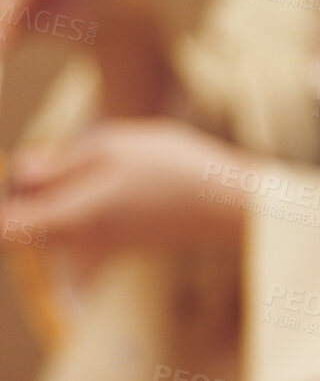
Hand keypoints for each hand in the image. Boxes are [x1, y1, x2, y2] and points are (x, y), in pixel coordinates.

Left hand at [1, 119, 254, 256]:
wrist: (226, 205)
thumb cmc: (173, 168)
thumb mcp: (112, 146)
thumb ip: (59, 162)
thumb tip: (22, 170)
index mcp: (67, 215)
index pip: (4, 227)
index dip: (4, 201)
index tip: (18, 178)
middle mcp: (75, 239)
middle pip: (21, 228)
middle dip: (24, 195)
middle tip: (48, 161)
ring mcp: (97, 244)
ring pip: (50, 226)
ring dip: (52, 198)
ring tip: (81, 163)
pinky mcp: (119, 241)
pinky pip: (78, 227)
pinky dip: (78, 203)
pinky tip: (109, 175)